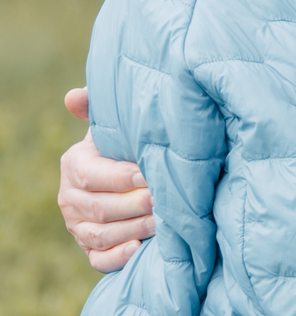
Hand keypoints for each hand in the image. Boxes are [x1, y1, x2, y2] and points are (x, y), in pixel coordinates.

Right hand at [58, 87, 154, 272]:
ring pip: (100, 233)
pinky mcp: (89, 247)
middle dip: (135, 204)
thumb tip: (73, 96)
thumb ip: (98, 107)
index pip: (93, 174)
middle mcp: (70, 197)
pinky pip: (98, 258)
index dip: (122, 177)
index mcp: (74, 164)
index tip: (151, 174)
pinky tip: (139, 248)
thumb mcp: (114, 123)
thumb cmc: (126, 142)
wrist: (125, 171)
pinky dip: (117, 256)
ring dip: (133, 229)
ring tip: (163, 222)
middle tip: (165, 200)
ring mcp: (77, 225)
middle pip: (99, 207)